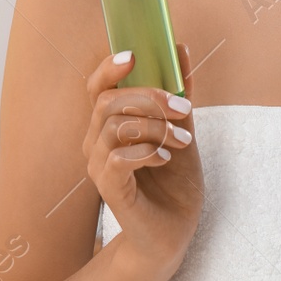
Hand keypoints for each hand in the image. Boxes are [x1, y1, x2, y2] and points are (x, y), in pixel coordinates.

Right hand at [81, 44, 200, 272]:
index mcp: (110, 126)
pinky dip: (147, 151)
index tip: (134, 56)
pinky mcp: (109, 190)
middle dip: (149, 97)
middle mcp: (96, 143)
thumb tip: (180, 48)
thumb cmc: (174, 183)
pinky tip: (166, 158)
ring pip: (115, 127)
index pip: (97, 88)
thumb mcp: (183, 129)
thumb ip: (179, 95)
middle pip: (108, 102)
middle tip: (183, 108)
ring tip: (183, 140)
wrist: (176, 232)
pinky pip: (117, 157)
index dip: (109, 68)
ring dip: (155, 127)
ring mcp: (100, 167)